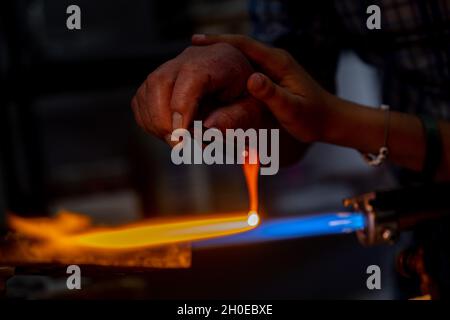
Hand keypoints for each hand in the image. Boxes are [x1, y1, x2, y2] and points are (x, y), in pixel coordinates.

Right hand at [131, 43, 267, 141]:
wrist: (242, 86)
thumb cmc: (250, 99)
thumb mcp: (253, 109)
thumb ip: (236, 118)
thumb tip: (209, 128)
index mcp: (219, 59)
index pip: (191, 77)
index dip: (182, 107)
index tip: (182, 136)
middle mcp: (191, 57)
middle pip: (161, 80)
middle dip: (164, 118)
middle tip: (178, 144)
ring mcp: (172, 67)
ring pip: (148, 89)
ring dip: (156, 122)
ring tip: (176, 142)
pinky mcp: (159, 80)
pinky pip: (141, 99)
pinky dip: (149, 120)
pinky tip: (167, 134)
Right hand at [192, 34, 335, 142]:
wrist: (329, 120)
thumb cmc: (313, 117)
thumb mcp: (294, 108)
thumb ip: (274, 95)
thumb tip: (251, 79)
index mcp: (278, 62)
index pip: (244, 46)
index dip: (219, 42)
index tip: (196, 41)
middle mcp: (272, 61)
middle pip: (237, 48)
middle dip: (213, 48)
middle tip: (187, 53)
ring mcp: (270, 69)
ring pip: (238, 59)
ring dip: (217, 59)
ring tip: (193, 63)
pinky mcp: (268, 79)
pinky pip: (242, 71)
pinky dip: (225, 73)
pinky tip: (213, 80)